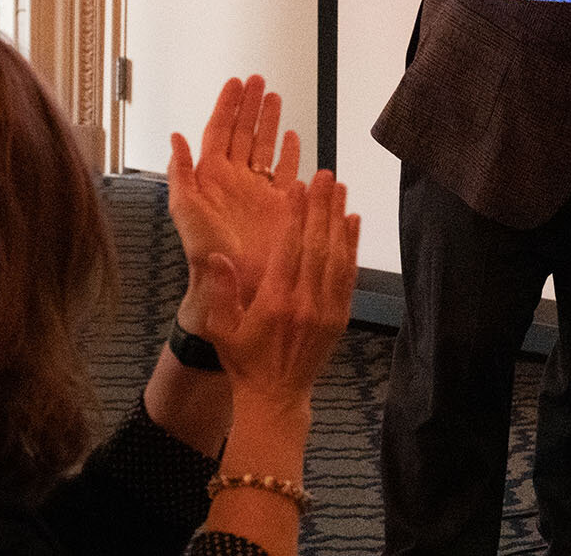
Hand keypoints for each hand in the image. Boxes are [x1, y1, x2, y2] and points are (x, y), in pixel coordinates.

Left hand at [167, 76, 299, 333]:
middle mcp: (236, 181)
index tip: (237, 82)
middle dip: (251, 105)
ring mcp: (258, 191)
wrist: (235, 285)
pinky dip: (290, 153)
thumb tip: (176, 137)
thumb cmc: (206, 254)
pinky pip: (286, 172)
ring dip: (270, 122)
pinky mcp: (280, 205)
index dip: (229, 106)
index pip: (220, 131)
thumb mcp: (186, 211)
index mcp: (212, 178)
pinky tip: (293, 137)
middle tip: (259, 80)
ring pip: (265, 147)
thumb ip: (181, 174)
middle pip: (244, 132)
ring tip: (275, 98)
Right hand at [198, 170, 359, 411]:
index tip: (297, 188)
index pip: (288, 250)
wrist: (275, 395)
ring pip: (337, 256)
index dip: (294, 217)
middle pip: (317, 246)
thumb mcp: (220, 328)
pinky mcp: (340, 315)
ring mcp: (326, 309)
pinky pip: (349, 274)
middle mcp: (304, 303)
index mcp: (274, 303)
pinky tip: (353, 221)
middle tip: (325, 175)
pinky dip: (352, 246)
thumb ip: (220, 291)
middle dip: (321, 207)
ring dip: (339, 219)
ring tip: (340, 188)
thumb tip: (217, 254)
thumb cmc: (243, 358)